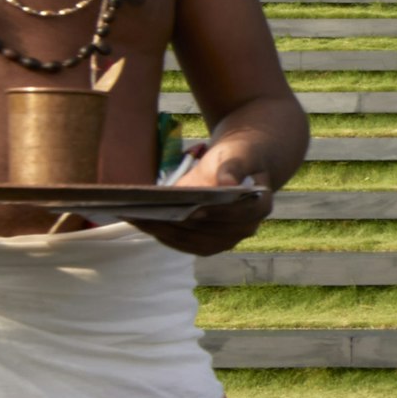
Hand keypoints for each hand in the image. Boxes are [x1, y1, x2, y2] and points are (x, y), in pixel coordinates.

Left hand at [139, 137, 279, 255]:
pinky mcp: (205, 244)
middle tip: (150, 213)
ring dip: (162, 230)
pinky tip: (140, 220)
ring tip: (136, 216)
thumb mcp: (239, 153)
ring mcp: (225, 240)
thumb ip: (234, 167)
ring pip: (191, 240)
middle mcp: (245, 229)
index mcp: (259, 206)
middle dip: (178, 223)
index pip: (239, 214)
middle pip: (208, 231)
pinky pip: (181, 242)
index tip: (193, 210)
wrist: (237, 165)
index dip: (217, 214)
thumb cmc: (238, 156)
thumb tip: (228, 184)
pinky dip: (160, 232)